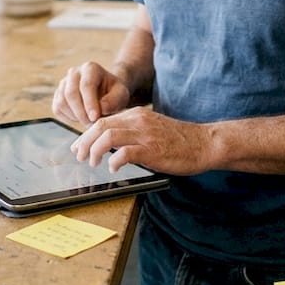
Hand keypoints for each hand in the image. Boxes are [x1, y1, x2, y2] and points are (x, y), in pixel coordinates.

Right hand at [53, 61, 132, 123]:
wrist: (105, 94)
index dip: (90, 103)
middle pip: (71, 93)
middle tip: (92, 123)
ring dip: (75, 116)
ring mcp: (63, 83)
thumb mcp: (121, 95)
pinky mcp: (58, 94)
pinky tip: (81, 118)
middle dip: (81, 112)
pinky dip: (68, 117)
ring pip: (62, 102)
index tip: (95, 118)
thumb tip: (101, 108)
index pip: (86, 85)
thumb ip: (113, 101)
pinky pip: (57, 108)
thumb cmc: (114, 93)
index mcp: (90, 68)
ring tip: (89, 121)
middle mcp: (74, 72)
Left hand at [70, 107, 212, 175]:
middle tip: (79, 155)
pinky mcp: (152, 150)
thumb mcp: (152, 128)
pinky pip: (125, 153)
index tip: (79, 146)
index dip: (86, 134)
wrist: (205, 143)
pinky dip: (114, 161)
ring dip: (95, 151)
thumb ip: (133, 131)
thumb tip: (110, 143)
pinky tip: (113, 169)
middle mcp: (138, 121)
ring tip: (93, 163)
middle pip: (100, 126)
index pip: (103, 120)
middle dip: (85, 142)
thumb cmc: (179, 140)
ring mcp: (145, 135)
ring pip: (108, 137)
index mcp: (137, 114)